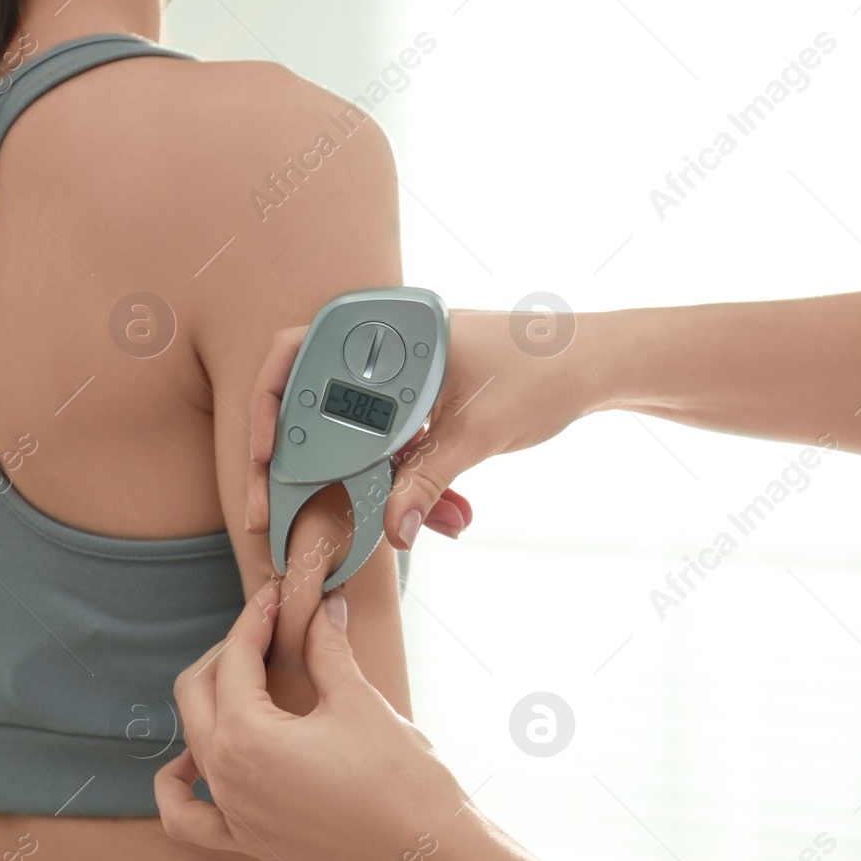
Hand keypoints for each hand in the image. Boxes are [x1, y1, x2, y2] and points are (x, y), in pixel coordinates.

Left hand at [155, 581, 465, 860]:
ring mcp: (233, 814)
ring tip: (248, 679)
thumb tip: (323, 606)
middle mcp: (226, 776)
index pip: (236, 659)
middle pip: (198, 693)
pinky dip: (180, 786)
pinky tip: (195, 763)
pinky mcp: (249, 841)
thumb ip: (327, 650)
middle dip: (230, 652)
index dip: (257, 618)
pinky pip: (188, 818)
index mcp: (246, 736)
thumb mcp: (358, 701)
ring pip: (193, 742)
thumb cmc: (399, 776)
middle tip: (270, 629)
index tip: (279, 595)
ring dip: (212, 702)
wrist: (427, 855)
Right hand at [244, 310, 598, 548]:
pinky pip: (397, 447)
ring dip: (372, 485)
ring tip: (399, 526)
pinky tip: (441, 515)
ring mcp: (405, 379)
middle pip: (319, 408)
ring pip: (361, 437)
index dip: (266, 407)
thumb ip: (427, 483)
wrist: (597, 367)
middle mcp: (387, 348)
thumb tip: (392, 532)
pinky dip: (409, 481)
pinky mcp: (426, 406)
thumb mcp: (477, 434)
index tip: (263, 457)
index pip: (297, 355)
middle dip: (313, 468)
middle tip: (285, 511)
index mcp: (387, 328)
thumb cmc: (542, 373)